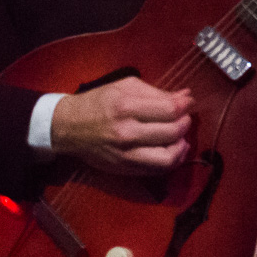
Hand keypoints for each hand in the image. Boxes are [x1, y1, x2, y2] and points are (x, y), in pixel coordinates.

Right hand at [51, 77, 192, 175]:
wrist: (68, 127)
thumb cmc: (98, 102)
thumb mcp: (124, 87)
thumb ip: (156, 92)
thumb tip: (185, 96)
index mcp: (125, 107)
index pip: (169, 110)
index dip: (185, 105)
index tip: (189, 101)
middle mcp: (126, 133)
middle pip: (172, 132)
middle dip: (185, 122)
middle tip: (184, 116)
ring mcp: (125, 154)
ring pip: (168, 157)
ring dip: (182, 145)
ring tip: (181, 135)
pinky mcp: (125, 169)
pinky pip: (157, 170)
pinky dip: (172, 160)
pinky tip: (174, 149)